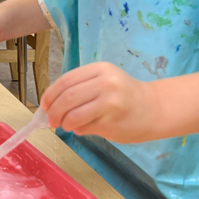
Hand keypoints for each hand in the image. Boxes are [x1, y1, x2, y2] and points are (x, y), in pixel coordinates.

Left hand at [41, 62, 158, 143]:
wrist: (154, 109)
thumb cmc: (125, 95)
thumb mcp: (104, 80)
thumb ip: (81, 87)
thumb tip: (51, 104)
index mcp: (100, 69)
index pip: (66, 80)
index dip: (50, 94)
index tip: (44, 105)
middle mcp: (105, 83)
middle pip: (67, 97)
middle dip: (53, 111)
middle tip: (50, 120)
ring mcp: (109, 102)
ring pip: (73, 115)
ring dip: (64, 123)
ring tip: (65, 125)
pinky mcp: (112, 122)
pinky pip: (85, 127)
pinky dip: (77, 129)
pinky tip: (82, 128)